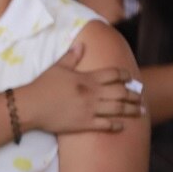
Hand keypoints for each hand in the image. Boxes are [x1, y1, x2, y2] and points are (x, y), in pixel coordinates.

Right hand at [20, 43, 142, 133]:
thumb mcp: (57, 67)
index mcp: (87, 78)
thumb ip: (71, 57)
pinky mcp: (85, 124)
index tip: (130, 78)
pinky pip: (106, 125)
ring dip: (131, 110)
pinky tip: (122, 126)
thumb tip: (81, 45)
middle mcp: (92, 93)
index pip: (113, 74)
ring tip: (140, 111)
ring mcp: (90, 109)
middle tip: (140, 97)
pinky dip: (116, 126)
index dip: (124, 75)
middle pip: (121, 92)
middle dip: (134, 94)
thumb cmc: (42, 86)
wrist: (31, 106)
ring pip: (118, 109)